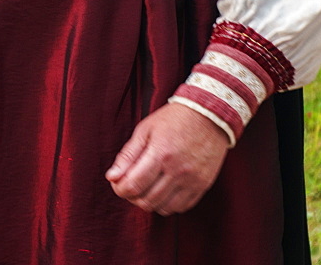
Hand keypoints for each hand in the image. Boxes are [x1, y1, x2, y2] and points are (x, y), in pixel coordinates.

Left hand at [106, 102, 229, 215]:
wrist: (208, 114)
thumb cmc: (174, 119)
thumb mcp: (146, 129)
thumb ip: (128, 154)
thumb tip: (112, 177)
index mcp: (160, 153)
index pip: (133, 185)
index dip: (120, 189)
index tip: (118, 184)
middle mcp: (177, 170)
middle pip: (147, 200)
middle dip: (132, 197)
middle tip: (130, 186)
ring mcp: (192, 180)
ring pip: (163, 208)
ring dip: (150, 202)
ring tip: (146, 188)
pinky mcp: (203, 185)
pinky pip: (181, 207)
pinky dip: (168, 204)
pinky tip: (163, 191)